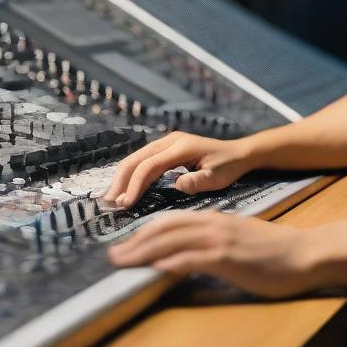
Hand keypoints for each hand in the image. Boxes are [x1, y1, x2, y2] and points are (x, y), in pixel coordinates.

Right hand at [102, 131, 255, 207]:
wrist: (238, 153)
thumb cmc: (228, 166)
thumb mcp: (217, 177)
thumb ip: (198, 181)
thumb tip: (177, 185)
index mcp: (181, 147)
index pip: (150, 166)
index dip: (135, 185)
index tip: (126, 205)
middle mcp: (170, 141)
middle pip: (137, 159)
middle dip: (121, 180)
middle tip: (109, 203)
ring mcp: (166, 143)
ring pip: (136, 158)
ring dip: (122, 177)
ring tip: (111, 198)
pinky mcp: (166, 149)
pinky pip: (143, 160)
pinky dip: (131, 174)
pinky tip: (124, 188)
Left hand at [107, 211, 322, 298]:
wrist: (303, 253)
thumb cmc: (274, 251)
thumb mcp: (238, 239)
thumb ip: (214, 241)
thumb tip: (191, 252)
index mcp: (213, 220)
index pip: (170, 221)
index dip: (144, 232)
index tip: (125, 244)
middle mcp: (212, 225)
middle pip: (164, 229)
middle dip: (135, 242)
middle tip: (112, 255)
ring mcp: (220, 241)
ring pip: (172, 241)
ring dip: (143, 252)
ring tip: (123, 262)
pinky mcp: (228, 258)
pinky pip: (193, 258)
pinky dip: (171, 261)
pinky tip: (155, 267)